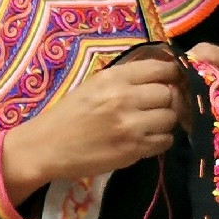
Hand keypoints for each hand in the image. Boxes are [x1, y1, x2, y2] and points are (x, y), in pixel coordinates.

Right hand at [2, 56, 182, 198]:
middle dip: (167, 100)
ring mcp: (131, 126)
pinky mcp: (134, 150)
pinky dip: (160, 140)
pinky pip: (166, 141)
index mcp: (112, 78)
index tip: (172, 80)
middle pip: (169, 94)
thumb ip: (124, 80)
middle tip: (156, 107)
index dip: (172, 74)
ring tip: (149, 125)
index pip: (160, 68)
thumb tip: (161, 77)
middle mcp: (124, 98)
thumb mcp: (92, 86)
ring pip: (171, 118)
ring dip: (164, 122)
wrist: (45, 147)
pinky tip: (145, 139)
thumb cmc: (68, 115)